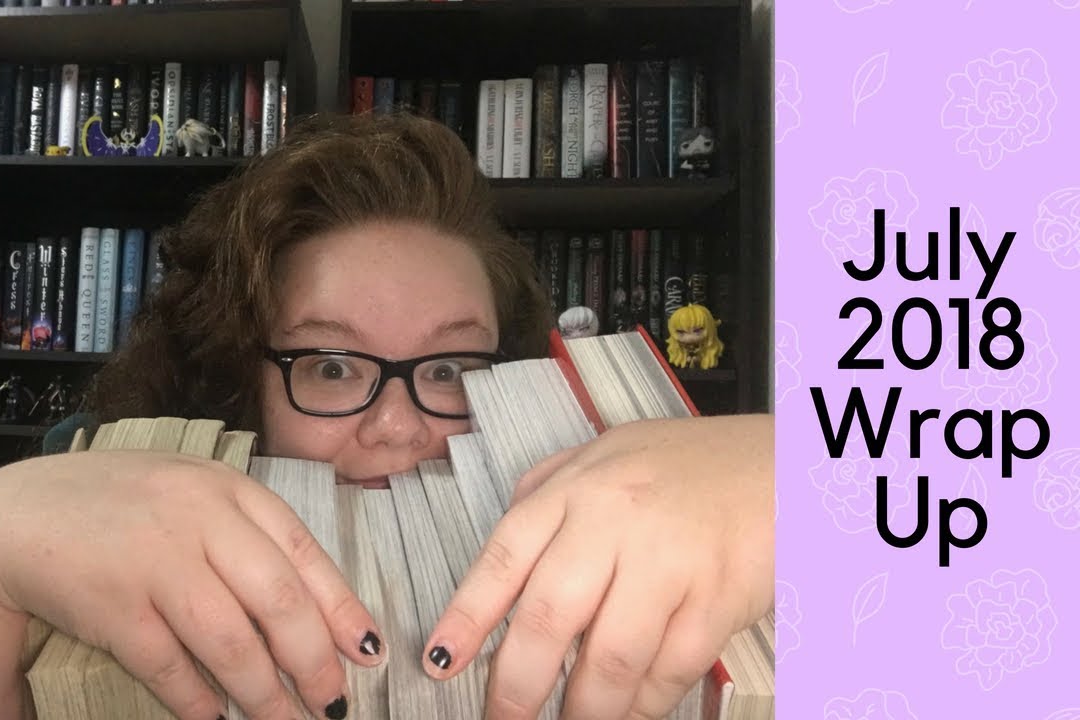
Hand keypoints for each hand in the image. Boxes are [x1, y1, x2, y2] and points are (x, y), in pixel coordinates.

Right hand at [0, 449, 384, 719]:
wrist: (19, 514)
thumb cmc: (121, 510)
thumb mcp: (192, 499)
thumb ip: (249, 539)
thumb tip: (320, 615)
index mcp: (227, 489)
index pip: (304, 554)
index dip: (342, 609)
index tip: (367, 653)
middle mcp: (198, 518)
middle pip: (278, 601)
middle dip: (313, 662)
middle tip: (331, 702)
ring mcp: (154, 560)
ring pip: (231, 642)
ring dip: (265, 696)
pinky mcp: (112, 605)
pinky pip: (170, 667)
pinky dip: (198, 702)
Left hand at [422, 414, 774, 718]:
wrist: (781, 463)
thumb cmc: (687, 466)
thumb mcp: (604, 457)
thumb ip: (548, 495)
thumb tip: (501, 557)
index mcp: (576, 488)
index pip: (504, 557)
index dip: (466, 616)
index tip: (440, 662)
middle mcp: (614, 520)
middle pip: (548, 617)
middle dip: (515, 686)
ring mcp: (669, 559)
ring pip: (610, 657)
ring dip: (583, 710)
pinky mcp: (718, 595)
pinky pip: (669, 668)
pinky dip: (643, 705)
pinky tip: (628, 714)